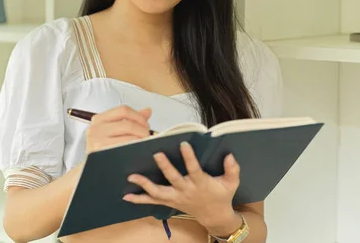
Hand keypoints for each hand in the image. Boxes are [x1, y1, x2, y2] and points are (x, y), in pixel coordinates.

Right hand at [86, 105, 151, 153]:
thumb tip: (147, 111)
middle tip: (147, 136)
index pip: (123, 110)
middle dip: (143, 130)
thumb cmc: (102, 149)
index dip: (139, 116)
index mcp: (99, 120)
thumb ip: (129, 119)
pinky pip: (126, 150)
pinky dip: (135, 150)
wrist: (92, 168)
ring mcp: (98, 142)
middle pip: (128, 124)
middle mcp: (96, 129)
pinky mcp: (102, 154)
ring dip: (141, 141)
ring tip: (144, 145)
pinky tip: (137, 151)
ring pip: (129, 138)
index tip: (145, 124)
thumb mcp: (112, 131)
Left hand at [122, 141, 241, 233]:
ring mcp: (175, 197)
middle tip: (156, 154)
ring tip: (131, 177)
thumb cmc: (221, 195)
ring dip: (144, 185)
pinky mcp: (169, 201)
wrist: (214, 216)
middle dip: (164, 167)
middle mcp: (186, 190)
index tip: (183, 144)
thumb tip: (230, 155)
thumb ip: (232, 169)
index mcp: (200, 183)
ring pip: (158, 192)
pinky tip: (126, 196)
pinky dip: (139, 200)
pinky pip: (152, 201)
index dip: (189, 157)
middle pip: (173, 179)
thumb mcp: (231, 183)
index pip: (194, 169)